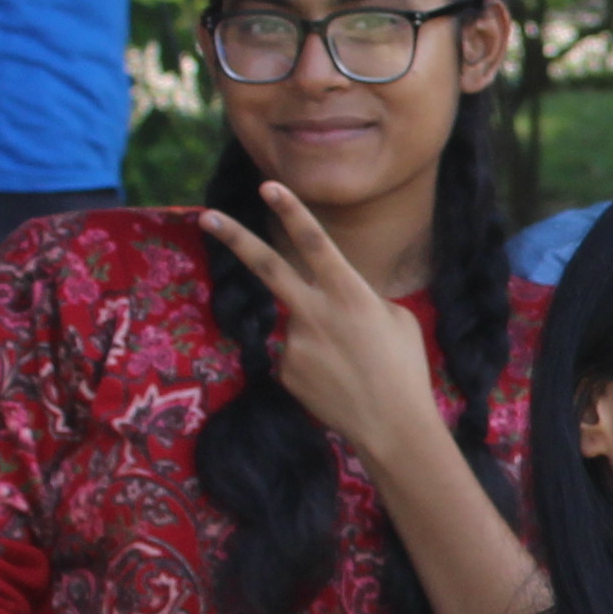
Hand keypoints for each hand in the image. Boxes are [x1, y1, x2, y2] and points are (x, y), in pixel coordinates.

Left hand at [200, 181, 447, 462]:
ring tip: (350, 367)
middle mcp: (316, 313)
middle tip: (207, 215)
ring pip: (298, 324)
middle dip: (235, 238)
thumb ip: (359, 299)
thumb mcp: (395, 319)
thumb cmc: (405, 369)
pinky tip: (336, 383)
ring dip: (319, 339)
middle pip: (268, 267)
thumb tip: (331, 301)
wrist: (394, 428)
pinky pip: (294, 355)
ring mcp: (295, 343)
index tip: (269, 185)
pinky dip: (314, 365)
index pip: (315, 242)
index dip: (292, 211)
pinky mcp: (284, 370)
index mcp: (350, 294)